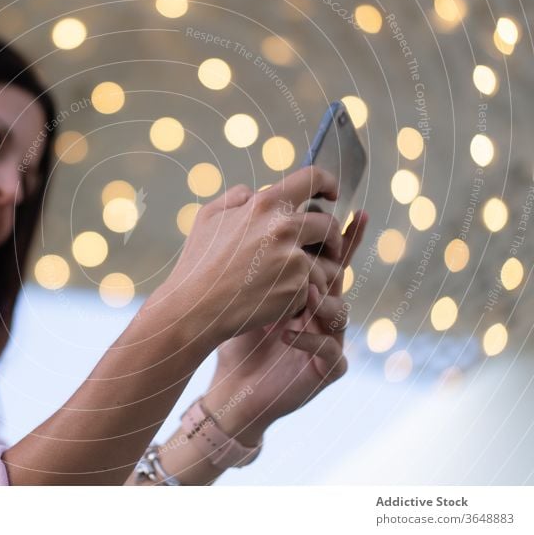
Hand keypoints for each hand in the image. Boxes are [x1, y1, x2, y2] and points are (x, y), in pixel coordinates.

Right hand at [144, 166, 341, 348]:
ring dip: (317, 270)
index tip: (331, 195)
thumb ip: (237, 196)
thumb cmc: (198, 263)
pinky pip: (315, 288)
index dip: (328, 183)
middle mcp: (284, 228)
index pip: (313, 178)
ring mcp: (294, 260)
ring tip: (293, 282)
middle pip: (329, 225)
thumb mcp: (208, 216)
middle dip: (329, 237)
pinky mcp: (298, 290)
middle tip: (322, 248)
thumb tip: (256, 192)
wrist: (194, 308)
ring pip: (326, 262)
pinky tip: (281, 300)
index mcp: (265, 205)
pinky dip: (303, 294)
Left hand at [201, 210, 368, 446]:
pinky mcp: (328, 368)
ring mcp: (330, 339)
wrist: (233, 386)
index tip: (358, 212)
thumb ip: (255, 256)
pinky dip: (307, 338)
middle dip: (332, 267)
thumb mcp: (244, 290)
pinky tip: (285, 332)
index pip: (331, 257)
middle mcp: (323, 311)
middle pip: (341, 280)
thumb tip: (250, 204)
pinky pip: (329, 349)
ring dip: (320, 302)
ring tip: (302, 294)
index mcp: (309, 288)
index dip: (346, 236)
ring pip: (341, 313)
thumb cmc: (237, 335)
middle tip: (314, 257)